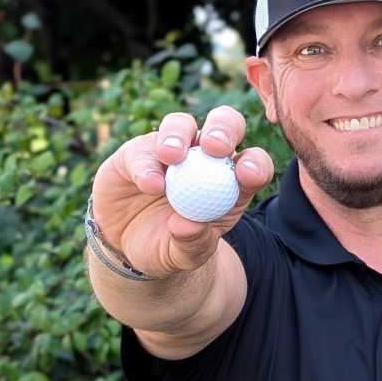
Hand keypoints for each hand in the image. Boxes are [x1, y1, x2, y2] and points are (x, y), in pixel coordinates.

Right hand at [90, 105, 274, 277]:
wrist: (126, 248)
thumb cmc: (168, 247)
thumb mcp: (184, 256)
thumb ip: (192, 244)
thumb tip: (190, 225)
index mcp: (230, 181)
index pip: (253, 162)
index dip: (255, 163)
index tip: (245, 174)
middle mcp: (204, 157)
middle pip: (224, 124)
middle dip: (223, 129)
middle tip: (214, 147)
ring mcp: (171, 150)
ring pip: (181, 124)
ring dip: (179, 135)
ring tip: (172, 157)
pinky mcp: (137, 152)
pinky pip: (143, 149)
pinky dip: (146, 164)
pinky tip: (150, 185)